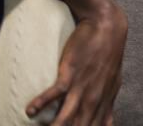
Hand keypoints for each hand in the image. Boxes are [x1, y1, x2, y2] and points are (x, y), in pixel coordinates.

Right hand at [29, 0, 126, 124]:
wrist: (107, 27)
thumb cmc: (109, 57)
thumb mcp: (113, 85)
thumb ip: (107, 107)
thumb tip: (106, 125)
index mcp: (103, 104)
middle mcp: (93, 100)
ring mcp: (82, 87)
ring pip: (67, 117)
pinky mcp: (70, 73)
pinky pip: (54, 92)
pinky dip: (41, 103)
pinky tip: (30, 112)